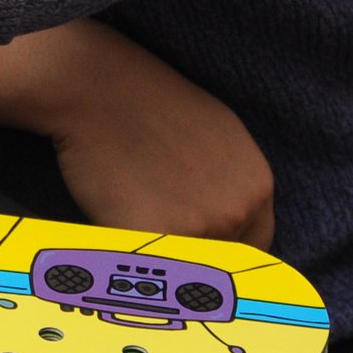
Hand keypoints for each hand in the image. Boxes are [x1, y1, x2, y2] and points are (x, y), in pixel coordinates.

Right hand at [44, 26, 275, 247]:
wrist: (95, 86)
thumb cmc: (145, 103)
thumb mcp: (218, 135)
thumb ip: (233, 183)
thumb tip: (235, 224)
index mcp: (258, 186)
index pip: (257, 246)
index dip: (224, 250)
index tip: (200, 251)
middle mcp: (239, 209)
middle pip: (221, 261)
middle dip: (191, 254)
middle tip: (158, 235)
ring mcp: (202, 226)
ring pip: (183, 266)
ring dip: (160, 254)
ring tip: (130, 209)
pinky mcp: (159, 237)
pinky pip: (148, 264)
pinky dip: (130, 250)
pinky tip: (112, 211)